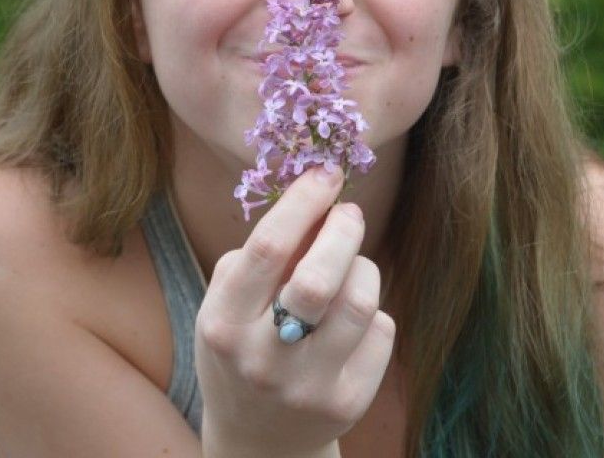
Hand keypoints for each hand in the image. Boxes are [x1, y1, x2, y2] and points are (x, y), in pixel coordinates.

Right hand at [195, 166, 395, 457]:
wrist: (258, 437)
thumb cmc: (243, 347)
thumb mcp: (229, 302)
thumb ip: (265, 254)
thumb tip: (320, 199)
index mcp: (222, 324)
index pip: (267, 248)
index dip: (303, 201)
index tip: (325, 173)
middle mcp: (262, 360)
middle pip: (319, 278)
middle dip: (344, 229)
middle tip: (349, 211)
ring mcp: (307, 388)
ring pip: (360, 302)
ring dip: (362, 267)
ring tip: (351, 266)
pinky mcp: (347, 403)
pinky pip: (381, 329)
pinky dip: (372, 310)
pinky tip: (352, 318)